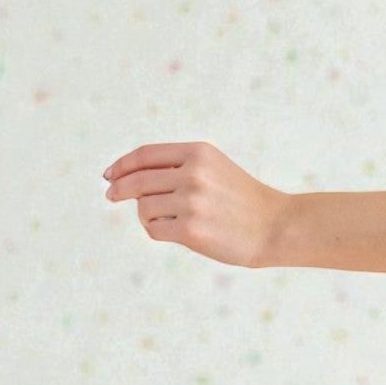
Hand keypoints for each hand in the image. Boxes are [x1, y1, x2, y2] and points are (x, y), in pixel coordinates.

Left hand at [101, 140, 288, 268]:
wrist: (275, 226)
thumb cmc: (242, 200)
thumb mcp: (214, 168)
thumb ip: (177, 167)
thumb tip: (129, 179)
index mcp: (198, 153)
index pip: (145, 155)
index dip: (123, 165)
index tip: (110, 175)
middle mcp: (193, 174)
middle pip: (137, 181)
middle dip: (119, 189)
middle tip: (111, 195)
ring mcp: (191, 202)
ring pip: (144, 207)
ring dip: (148, 214)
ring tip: (168, 219)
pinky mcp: (190, 230)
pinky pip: (153, 229)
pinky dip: (157, 230)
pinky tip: (174, 232)